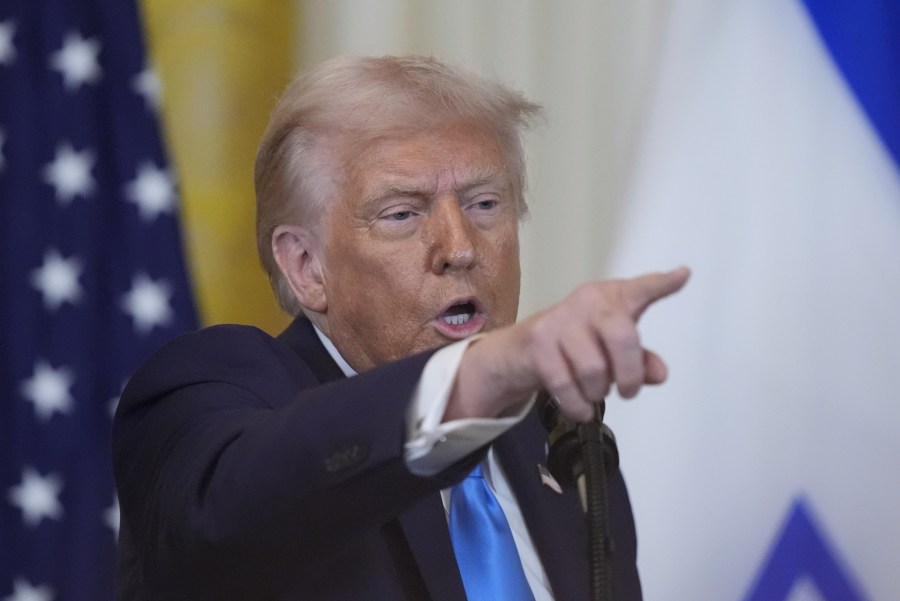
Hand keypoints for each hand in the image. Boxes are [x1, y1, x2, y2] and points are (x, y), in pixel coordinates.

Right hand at [447, 267, 690, 422]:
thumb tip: (659, 374)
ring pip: (594, 368)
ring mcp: (561, 320)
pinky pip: (565, 384)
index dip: (661, 285)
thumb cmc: (572, 346)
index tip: (682, 276)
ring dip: (598, 392)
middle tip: (627, 391)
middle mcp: (588, 301)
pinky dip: (578, 405)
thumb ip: (639, 360)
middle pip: (623, 337)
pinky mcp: (539, 342)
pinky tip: (581, 407)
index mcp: (611, 298)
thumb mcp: (610, 352)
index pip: (640, 290)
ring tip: (593, 392)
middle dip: (629, 374)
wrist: (517, 352)